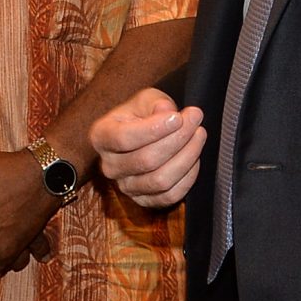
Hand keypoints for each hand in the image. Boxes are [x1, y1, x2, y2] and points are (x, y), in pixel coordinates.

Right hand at [90, 89, 204, 207]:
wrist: (144, 134)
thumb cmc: (143, 114)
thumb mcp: (146, 99)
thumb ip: (155, 103)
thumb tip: (166, 111)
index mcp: (101, 137)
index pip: (123, 138)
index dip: (153, 129)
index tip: (177, 117)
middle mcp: (109, 166)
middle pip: (146, 160)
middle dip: (177, 139)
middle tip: (195, 119)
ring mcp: (125, 187)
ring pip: (160, 180)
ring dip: (186, 157)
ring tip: (199, 135)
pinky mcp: (144, 200)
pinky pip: (170, 196)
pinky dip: (188, 177)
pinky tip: (194, 157)